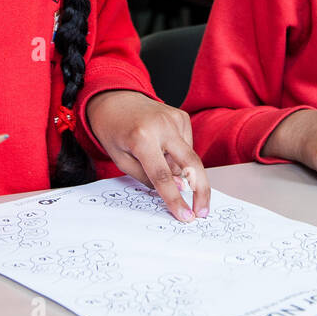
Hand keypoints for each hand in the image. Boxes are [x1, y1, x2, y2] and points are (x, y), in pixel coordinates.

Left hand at [85, 89, 209, 221]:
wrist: (114, 100)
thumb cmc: (114, 132)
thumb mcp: (121, 160)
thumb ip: (147, 177)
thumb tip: (177, 189)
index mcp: (142, 137)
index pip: (162, 175)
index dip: (175, 199)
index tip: (186, 216)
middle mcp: (163, 126)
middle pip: (191, 164)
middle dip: (201, 191)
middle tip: (202, 211)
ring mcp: (175, 119)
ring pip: (189, 157)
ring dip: (180, 169)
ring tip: (156, 157)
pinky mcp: (182, 116)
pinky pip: (187, 146)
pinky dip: (178, 155)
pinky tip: (162, 146)